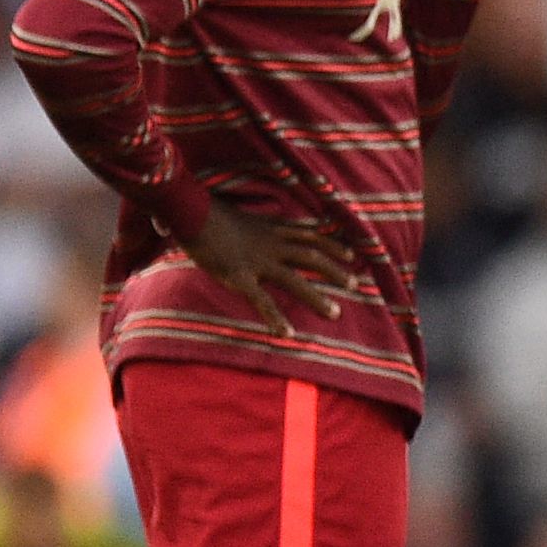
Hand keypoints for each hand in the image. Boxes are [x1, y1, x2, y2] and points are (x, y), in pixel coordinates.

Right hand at [182, 199, 356, 331]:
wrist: (191, 212)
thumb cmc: (213, 214)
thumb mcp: (250, 216)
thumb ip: (271, 222)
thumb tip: (288, 223)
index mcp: (272, 230)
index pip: (310, 236)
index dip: (332, 245)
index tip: (351, 255)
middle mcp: (271, 245)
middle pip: (311, 257)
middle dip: (334, 271)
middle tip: (355, 285)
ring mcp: (257, 261)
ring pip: (295, 281)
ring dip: (316, 298)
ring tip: (335, 313)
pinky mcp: (239, 276)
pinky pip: (262, 301)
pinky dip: (276, 318)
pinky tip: (288, 334)